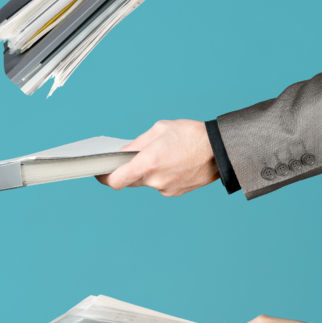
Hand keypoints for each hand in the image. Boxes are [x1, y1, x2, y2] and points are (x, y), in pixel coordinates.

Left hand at [96, 120, 218, 196]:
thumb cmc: (192, 135)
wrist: (223, 149)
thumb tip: (122, 153)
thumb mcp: (160, 130)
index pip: (115, 180)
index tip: (99, 173)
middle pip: (129, 181)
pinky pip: (159, 185)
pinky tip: (172, 163)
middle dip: (126, 170)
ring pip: (145, 182)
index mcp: (148, 163)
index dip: (104, 178)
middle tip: (128, 160)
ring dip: (146, 172)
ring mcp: (165, 188)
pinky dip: (160, 175)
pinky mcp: (175, 192)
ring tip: (161, 156)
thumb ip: (137, 143)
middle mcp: (154, 180)